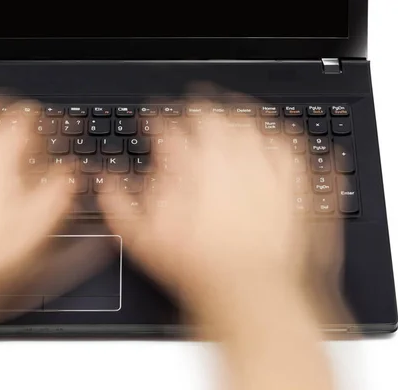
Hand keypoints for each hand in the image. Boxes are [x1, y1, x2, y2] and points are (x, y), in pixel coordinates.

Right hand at [101, 97, 344, 321]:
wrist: (247, 288)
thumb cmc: (195, 265)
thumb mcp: (140, 237)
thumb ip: (118, 201)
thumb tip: (108, 179)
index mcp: (186, 162)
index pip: (166, 124)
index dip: (157, 119)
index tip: (154, 121)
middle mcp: (224, 155)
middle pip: (208, 112)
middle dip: (195, 108)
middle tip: (189, 111)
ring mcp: (260, 164)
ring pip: (247, 120)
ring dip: (234, 113)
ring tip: (227, 114)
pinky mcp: (289, 179)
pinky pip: (285, 142)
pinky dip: (275, 134)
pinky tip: (271, 135)